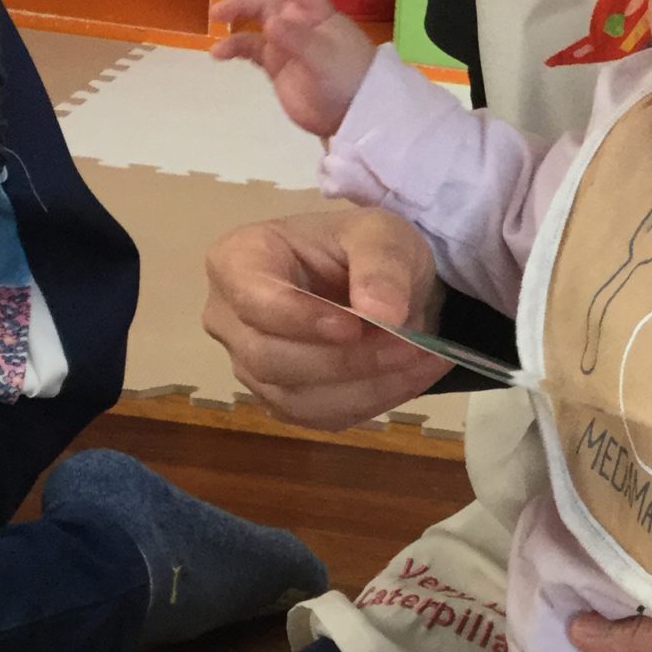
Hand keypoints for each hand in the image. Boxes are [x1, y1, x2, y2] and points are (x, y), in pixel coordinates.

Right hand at [204, 204, 450, 431]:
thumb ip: (381, 265)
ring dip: (366, 386)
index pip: (253, 301)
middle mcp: (229, 319)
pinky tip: (409, 377)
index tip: (355, 327)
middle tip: (411, 345)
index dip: (301, 320)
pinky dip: (371, 402)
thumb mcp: (382, 234)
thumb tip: (381, 313)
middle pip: (268, 358)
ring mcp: (250, 365)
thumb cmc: (366, 247)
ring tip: (422, 359)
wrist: (380, 285)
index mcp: (237, 261)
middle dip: (345, 359)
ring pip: (295, 398)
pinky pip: (318, 417)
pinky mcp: (281, 401)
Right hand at [211, 0, 376, 137]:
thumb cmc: (346, 81)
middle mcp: (298, 17)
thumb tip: (270, 24)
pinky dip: (232, 46)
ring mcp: (285, 39)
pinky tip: (218, 54)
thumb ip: (298, 41)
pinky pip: (249, 46)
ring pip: (256, 13)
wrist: (352, 117)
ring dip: (236, 9)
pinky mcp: (274, 62)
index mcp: (315, 9)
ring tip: (216, 17)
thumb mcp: (324, 59)